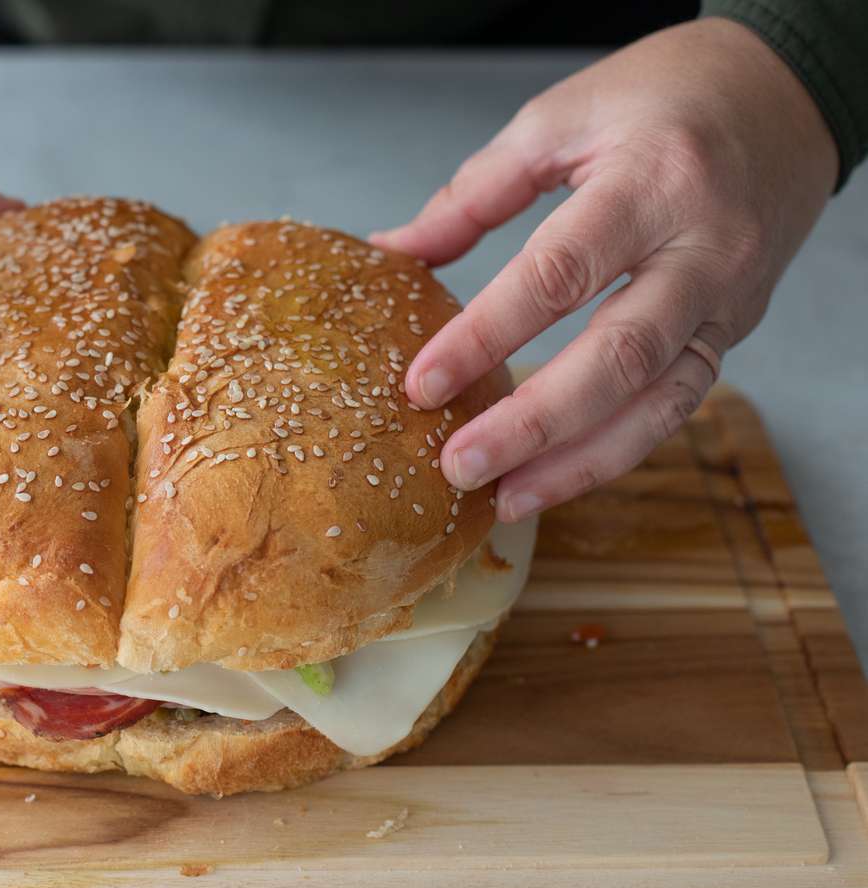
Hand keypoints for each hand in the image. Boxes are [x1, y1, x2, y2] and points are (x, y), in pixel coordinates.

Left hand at [374, 18, 836, 521]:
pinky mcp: (734, 330)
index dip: (485, 335)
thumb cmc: (666, 98)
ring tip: (504, 501)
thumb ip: (475, 193)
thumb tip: (394, 252)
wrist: (783, 96)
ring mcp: (728, 299)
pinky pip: (678, 405)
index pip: (558, 274)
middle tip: (459, 465)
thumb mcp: (560, 118)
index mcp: (652, 181)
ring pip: (660, 402)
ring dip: (578, 463)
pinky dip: (617, 449)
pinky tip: (556, 477)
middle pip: (617, 357)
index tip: (420, 384)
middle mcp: (703, 249)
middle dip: (532, 425)